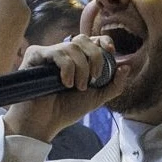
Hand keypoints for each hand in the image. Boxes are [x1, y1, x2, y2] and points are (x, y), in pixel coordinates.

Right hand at [4, 34, 123, 141]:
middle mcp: (63, 53)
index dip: (104, 41)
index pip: (92, 40)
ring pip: (72, 46)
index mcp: (78, 60)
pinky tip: (65, 83)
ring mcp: (48, 53)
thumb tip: (125, 66)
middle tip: (93, 78)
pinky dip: (67, 68)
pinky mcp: (35, 56)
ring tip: (76, 87)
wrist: (45, 122)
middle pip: (83, 38)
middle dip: (95, 57)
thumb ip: (114, 85)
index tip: (111, 52)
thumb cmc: (67, 110)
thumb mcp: (97, 98)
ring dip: (81, 69)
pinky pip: (57, 52)